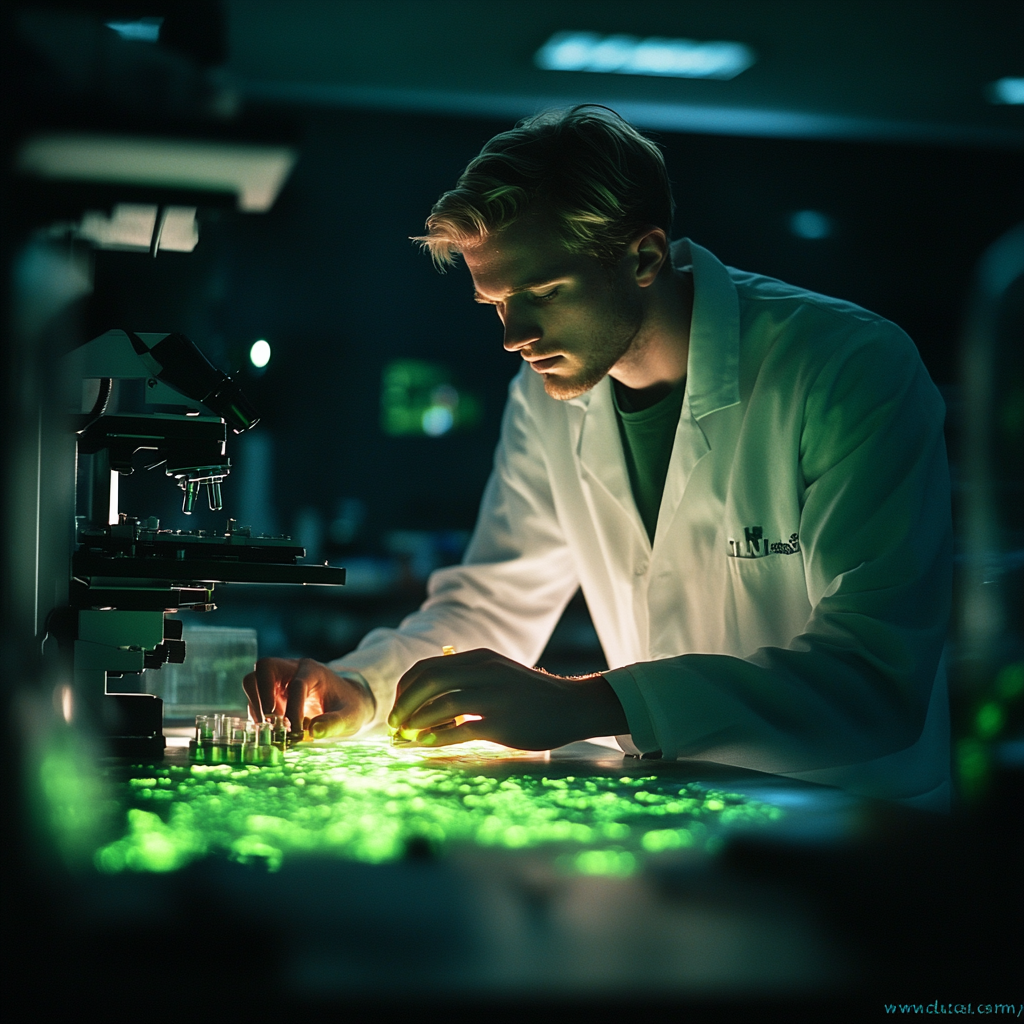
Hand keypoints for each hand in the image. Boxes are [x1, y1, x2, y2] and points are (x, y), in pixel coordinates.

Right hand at [243, 657, 374, 738]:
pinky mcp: (271, 694)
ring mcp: (279, 681)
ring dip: (256, 706)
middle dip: (262, 694)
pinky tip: (270, 732)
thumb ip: (334, 723)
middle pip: (264, 667)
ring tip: (270, 729)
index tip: (295, 731)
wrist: (346, 703)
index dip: (293, 708)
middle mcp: (292, 670)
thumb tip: (314, 731)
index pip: (297, 684)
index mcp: (313, 671)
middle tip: (270, 721)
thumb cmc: (348, 707)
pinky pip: (254, 700)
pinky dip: (257, 716)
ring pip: (253, 682)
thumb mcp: (349, 717)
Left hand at [388, 648, 627, 749]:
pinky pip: (460, 731)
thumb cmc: (530, 694)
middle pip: (429, 682)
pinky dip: (436, 739)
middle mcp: (484, 672)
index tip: (397, 706)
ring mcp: (494, 697)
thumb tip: (425, 696)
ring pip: (441, 704)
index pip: (426, 667)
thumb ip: (466, 677)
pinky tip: (424, 745)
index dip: (404, 688)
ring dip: (416, 722)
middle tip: (395, 724)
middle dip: (404, 704)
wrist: (572, 705)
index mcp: (478, 658)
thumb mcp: (497, 672)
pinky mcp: (503, 724)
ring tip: (405, 737)